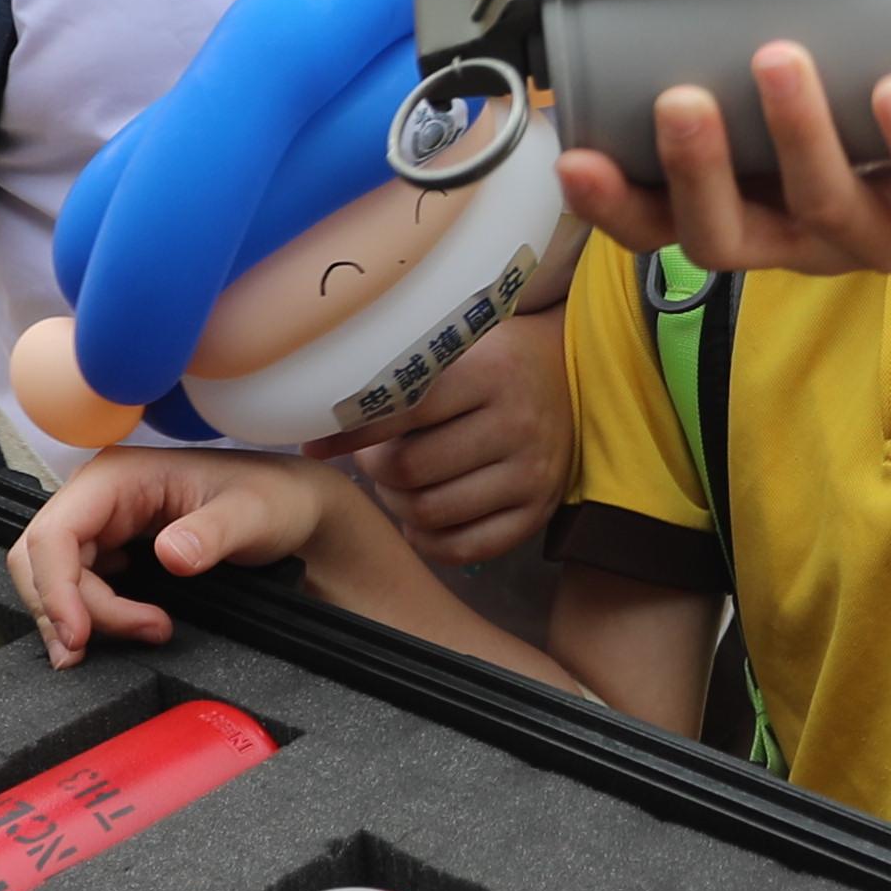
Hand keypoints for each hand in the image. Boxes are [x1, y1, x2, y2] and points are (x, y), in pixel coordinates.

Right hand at [7, 445, 350, 661]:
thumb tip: (172, 554)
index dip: (55, 589)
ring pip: (54, 581)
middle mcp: (97, 497)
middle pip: (41, 562)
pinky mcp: (110, 552)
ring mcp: (101, 525)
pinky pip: (77, 591)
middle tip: (105, 648)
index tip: (80, 636)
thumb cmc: (271, 499)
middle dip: (65, 610)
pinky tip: (129, 631)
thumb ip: (212, 533)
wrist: (291, 512)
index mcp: (117, 475)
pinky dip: (91, 619)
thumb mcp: (252, 514)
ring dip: (81, 619)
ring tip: (146, 633)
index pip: (54, 534)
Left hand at [328, 312, 567, 567]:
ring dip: (397, 503)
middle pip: (408, 470)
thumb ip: (405, 367)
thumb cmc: (498, 355)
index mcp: (492, 371)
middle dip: (375, 469)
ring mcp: (533, 475)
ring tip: (397, 482)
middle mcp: (518, 424)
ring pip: (429, 512)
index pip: (400, 412)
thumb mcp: (462, 341)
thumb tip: (318, 407)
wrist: (574, 374)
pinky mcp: (538, 513)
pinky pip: (464, 548)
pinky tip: (420, 517)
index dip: (350, 432)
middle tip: (374, 457)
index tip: (317, 441)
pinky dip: (428, 539)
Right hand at [553, 37, 890, 276]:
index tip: (575, 156)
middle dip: (699, 173)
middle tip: (682, 99)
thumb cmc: (867, 67)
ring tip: (778, 59)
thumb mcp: (794, 33)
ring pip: (827, 209)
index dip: (611, 204)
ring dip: (800, 138)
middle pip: (727, 236)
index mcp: (742, 200)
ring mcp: (877, 227)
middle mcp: (798, 231)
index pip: (658, 223)